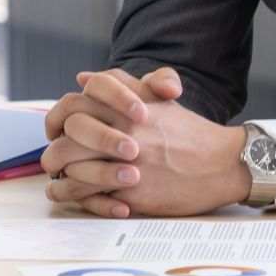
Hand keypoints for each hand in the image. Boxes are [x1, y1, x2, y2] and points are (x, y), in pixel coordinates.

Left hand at [42, 68, 247, 217]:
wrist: (222, 164)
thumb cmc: (190, 132)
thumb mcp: (158, 99)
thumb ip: (120, 84)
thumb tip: (82, 79)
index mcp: (126, 108)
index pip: (73, 105)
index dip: (55, 117)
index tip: (54, 128)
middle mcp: (123, 133)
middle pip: (66, 139)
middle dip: (53, 150)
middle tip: (53, 157)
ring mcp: (126, 164)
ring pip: (73, 169)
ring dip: (59, 175)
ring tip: (57, 179)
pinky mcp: (132, 192)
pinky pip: (90, 195)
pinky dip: (74, 197)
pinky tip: (70, 195)